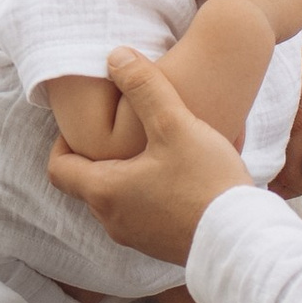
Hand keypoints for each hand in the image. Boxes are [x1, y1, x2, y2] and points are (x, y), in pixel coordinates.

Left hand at [45, 44, 248, 259]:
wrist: (242, 239)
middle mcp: (112, 220)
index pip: (59, 168)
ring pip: (115, 200)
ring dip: (125, 175)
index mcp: (104, 191)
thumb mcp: (174, 124)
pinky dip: (146, 195)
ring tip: (152, 150)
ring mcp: (136, 238)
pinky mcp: (160, 246)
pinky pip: (141, 216)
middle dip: (99, 156)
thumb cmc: (206, 182)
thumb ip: (144, 86)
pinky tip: (177, 177)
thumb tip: (116, 56)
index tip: (89, 125)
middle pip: (87, 183)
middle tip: (122, 131)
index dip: (64, 142)